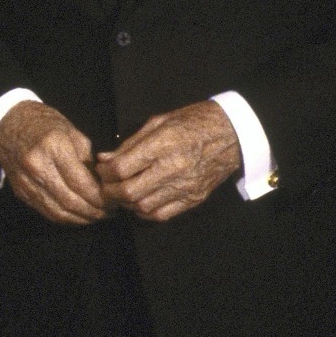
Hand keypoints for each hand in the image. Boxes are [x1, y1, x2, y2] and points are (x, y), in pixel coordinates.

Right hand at [0, 101, 108, 224]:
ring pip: (59, 212)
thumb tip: (103, 185)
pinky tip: (79, 215)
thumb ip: (88, 160)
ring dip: (82, 218)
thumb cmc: (44, 124)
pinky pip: (47, 212)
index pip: (82, 183)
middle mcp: (37, 166)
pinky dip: (66, 218)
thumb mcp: (72, 133)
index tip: (114, 201)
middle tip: (109, 212)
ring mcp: (26, 181)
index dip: (101, 198)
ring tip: (97, 216)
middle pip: (71, 201)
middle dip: (94, 212)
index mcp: (53, 147)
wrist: (8, 124)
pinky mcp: (21, 192)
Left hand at [96, 100, 241, 221]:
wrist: (234, 134)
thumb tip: (104, 159)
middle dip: (111, 191)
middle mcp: (174, 168)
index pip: (123, 168)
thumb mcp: (158, 122)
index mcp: (163, 145)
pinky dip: (145, 212)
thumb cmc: (193, 122)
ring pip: (144, 206)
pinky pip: (162, 215)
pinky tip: (140, 201)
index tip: (102, 168)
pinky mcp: (195, 198)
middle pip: (130, 192)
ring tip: (122, 192)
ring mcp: (186, 187)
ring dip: (126, 203)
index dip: (105, 172)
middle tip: (106, 185)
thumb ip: (130, 144)